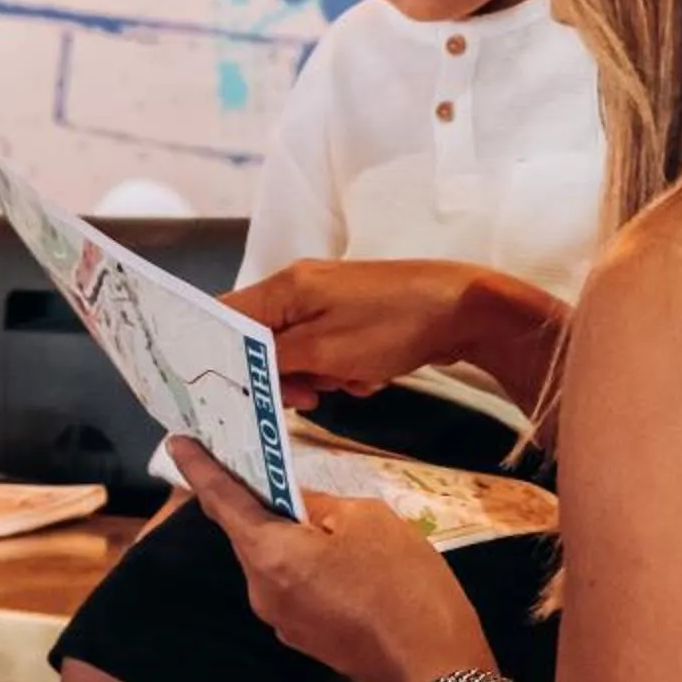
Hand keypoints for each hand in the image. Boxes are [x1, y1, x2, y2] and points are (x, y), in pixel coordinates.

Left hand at [170, 437, 489, 681]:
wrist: (434, 667)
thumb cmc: (401, 584)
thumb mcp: (368, 520)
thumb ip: (320, 505)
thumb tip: (298, 506)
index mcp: (269, 554)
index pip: (221, 500)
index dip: (199, 468)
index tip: (176, 443)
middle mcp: (261, 590)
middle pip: (247, 533)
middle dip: (256, 500)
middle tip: (267, 465)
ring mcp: (281, 621)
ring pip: (273, 560)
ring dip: (286, 534)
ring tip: (321, 512)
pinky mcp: (304, 639)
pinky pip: (292, 586)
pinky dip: (302, 563)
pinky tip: (338, 557)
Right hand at [226, 258, 470, 408]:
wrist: (463, 311)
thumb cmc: (393, 324)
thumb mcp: (323, 350)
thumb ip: (271, 359)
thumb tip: (234, 366)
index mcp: (285, 287)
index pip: (225, 317)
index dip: (219, 354)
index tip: (228, 388)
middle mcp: (300, 288)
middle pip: (260, 340)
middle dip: (279, 375)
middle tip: (307, 395)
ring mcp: (328, 302)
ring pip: (295, 352)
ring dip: (315, 376)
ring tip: (346, 381)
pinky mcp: (352, 318)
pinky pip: (326, 352)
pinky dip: (340, 370)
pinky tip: (367, 375)